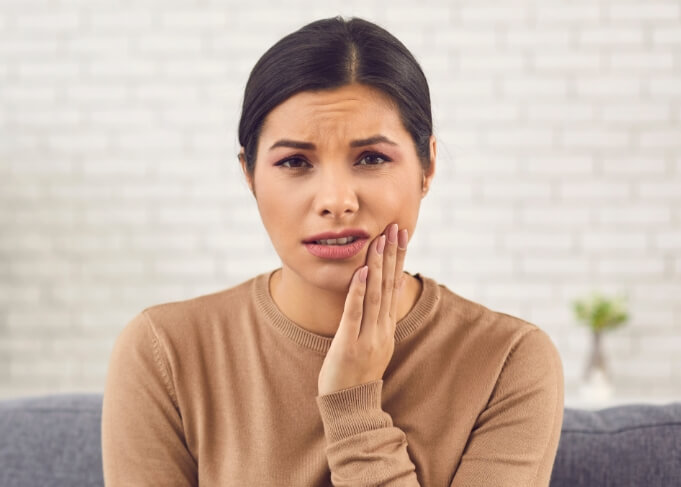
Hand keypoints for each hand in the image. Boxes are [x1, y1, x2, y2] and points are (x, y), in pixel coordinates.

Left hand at [317, 223, 408, 395]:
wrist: (351, 407)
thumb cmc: (357, 373)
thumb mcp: (374, 343)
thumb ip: (379, 319)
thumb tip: (385, 293)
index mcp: (387, 327)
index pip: (395, 286)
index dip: (398, 259)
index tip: (400, 235)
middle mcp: (382, 329)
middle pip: (389, 285)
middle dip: (392, 254)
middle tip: (396, 227)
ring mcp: (367, 337)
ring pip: (375, 295)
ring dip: (378, 265)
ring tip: (380, 240)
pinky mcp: (349, 345)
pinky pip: (354, 314)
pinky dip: (359, 291)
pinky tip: (362, 271)